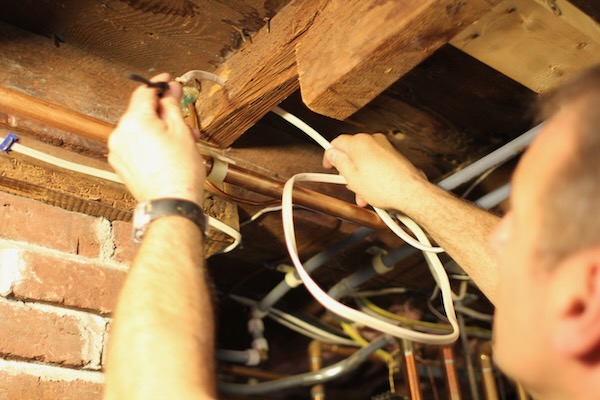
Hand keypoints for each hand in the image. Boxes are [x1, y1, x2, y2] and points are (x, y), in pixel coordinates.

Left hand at [108, 73, 204, 204]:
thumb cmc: (179, 172)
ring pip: (139, 129)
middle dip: (162, 113)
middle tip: (182, 117)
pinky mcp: (120, 165)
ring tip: (180, 141)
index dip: (159, 85)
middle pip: (141, 112)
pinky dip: (149, 143)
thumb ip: (172, 106)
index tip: (168, 82)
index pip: (144, 92)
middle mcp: (120, 134)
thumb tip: (170, 91)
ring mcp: (118, 151)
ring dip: (158, 129)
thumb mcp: (181, 131)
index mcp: (134, 121)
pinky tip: (167, 152)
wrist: (172, 203)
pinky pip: (135, 145)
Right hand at [323, 133, 427, 211]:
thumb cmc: (385, 188)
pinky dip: (373, 173)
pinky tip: (374, 189)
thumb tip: (333, 155)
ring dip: (361, 174)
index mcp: (359, 143)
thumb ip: (340, 163)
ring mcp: (386, 146)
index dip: (330, 155)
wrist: (411, 194)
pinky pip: (378, 161)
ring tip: (363, 193)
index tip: (328, 165)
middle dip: (348, 169)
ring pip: (365, 158)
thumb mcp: (352, 179)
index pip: (337, 142)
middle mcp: (374, 140)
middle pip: (352, 151)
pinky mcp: (396, 155)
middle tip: (347, 183)